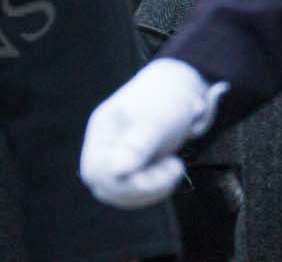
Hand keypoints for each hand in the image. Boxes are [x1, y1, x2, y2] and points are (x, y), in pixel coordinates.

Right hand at [80, 58, 221, 208]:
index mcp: (102, 131)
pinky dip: (154, 189)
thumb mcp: (155, 120)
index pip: (97, 172)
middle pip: (104, 187)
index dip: (129, 182)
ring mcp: (119, 156)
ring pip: (119, 193)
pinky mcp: (135, 165)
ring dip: (150, 191)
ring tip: (174, 167)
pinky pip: (134, 191)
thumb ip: (136, 146)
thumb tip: (116, 171)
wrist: (184, 87)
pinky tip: (170, 172)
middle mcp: (105, 145)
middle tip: (173, 167)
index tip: (168, 167)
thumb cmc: (167, 98)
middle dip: (141, 189)